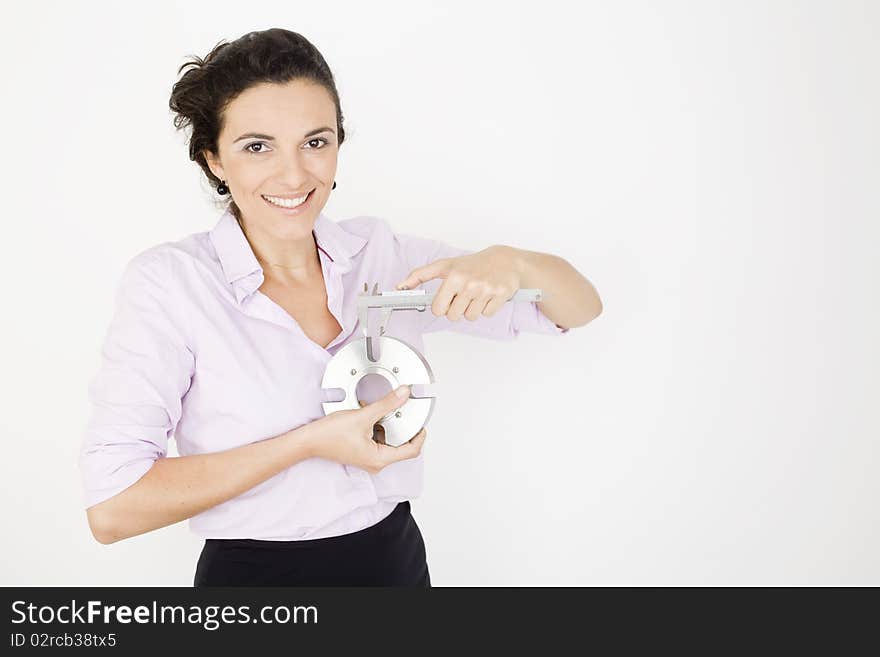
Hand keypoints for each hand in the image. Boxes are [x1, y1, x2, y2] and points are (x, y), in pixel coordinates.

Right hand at [308, 386, 426, 473]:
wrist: (309, 440)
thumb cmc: (330, 435)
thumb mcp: (363, 416)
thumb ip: (386, 404)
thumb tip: (403, 394)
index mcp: (379, 459)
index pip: (411, 450)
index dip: (420, 435)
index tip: (421, 422)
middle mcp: (375, 462)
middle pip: (401, 445)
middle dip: (401, 427)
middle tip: (402, 411)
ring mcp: (368, 458)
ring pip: (388, 441)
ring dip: (387, 425)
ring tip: (381, 412)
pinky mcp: (362, 452)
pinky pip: (377, 440)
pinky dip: (377, 427)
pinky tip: (369, 415)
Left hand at [394, 245, 521, 320]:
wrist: (504, 260)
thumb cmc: (471, 264)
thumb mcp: (444, 266)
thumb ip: (419, 276)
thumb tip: (399, 287)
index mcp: (454, 277)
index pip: (438, 309)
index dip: (442, 307)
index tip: (447, 299)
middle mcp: (470, 284)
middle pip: (454, 316)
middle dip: (457, 309)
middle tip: (463, 296)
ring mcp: (486, 291)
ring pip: (471, 317)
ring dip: (472, 309)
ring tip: (475, 295)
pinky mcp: (500, 296)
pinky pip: (487, 315)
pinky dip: (486, 308)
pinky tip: (487, 296)